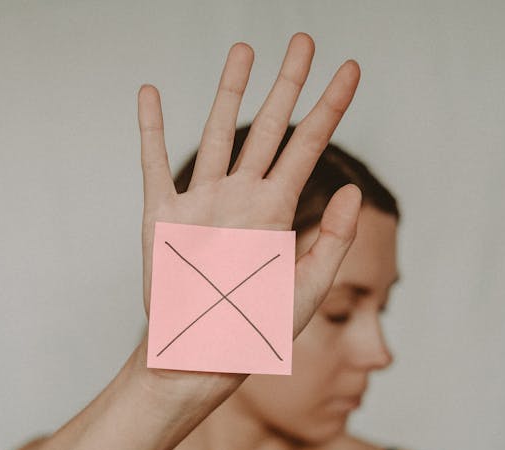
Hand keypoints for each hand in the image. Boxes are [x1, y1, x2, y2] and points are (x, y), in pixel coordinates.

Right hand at [134, 33, 361, 388]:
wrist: (199, 356)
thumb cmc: (253, 331)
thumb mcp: (304, 291)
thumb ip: (331, 241)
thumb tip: (353, 190)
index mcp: (277, 212)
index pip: (311, 146)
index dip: (331, 107)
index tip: (351, 69)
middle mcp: (242, 197)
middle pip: (269, 126)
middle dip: (287, 82)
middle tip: (303, 39)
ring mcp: (202, 202)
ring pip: (218, 131)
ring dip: (229, 90)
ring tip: (244, 50)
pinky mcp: (162, 215)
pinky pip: (154, 162)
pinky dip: (151, 127)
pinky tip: (151, 93)